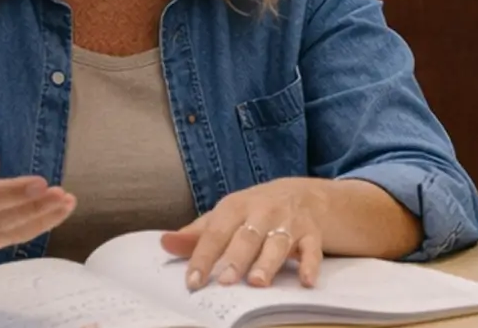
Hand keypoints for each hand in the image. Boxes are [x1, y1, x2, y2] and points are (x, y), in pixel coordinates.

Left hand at [163, 178, 329, 289]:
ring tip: (258, 282)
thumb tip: (164, 243)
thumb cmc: (254, 212)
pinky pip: (313, 250)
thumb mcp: (225, 216)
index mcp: (236, 206)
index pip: (216, 233)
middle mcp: (264, 211)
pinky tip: (307, 281)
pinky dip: (311, 265)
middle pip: (248, 237)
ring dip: (269, 262)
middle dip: (237, 258)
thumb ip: (196, 234)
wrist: (304, 194)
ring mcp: (290, 222)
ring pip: (279, 243)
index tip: (193, 281)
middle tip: (227, 280)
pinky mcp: (312, 234)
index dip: (203, 257)